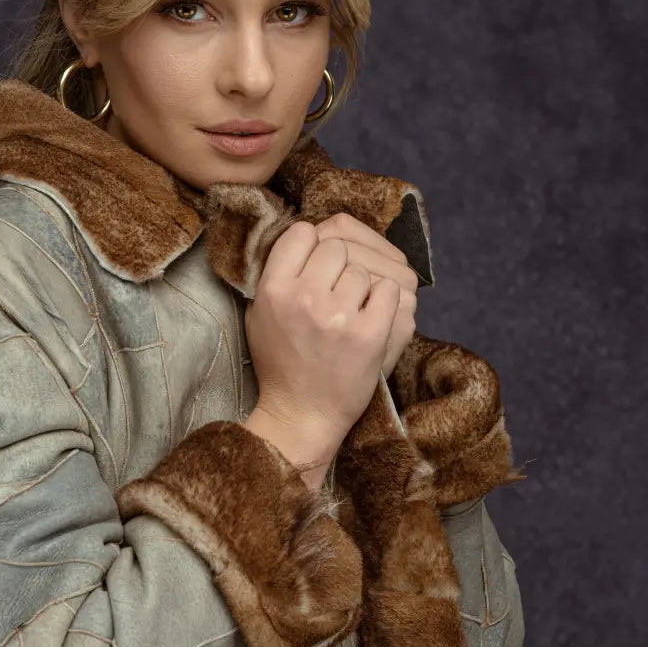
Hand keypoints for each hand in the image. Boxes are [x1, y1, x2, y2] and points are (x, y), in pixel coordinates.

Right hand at [243, 220, 400, 470]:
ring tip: (350, 310)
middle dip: (338, 266)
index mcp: (274, 289)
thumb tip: (302, 236)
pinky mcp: (370, 333)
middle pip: (335, 246)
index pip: (302, 233)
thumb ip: (276, 274)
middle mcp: (305, 298)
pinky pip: (387, 289)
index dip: (312, 245)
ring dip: (361, 286)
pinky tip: (370, 318)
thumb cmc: (281, 363)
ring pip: (362, 268)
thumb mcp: (260, 314)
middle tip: (335, 291)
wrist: (303, 413)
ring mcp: (339, 315)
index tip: (315, 264)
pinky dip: (384, 301)